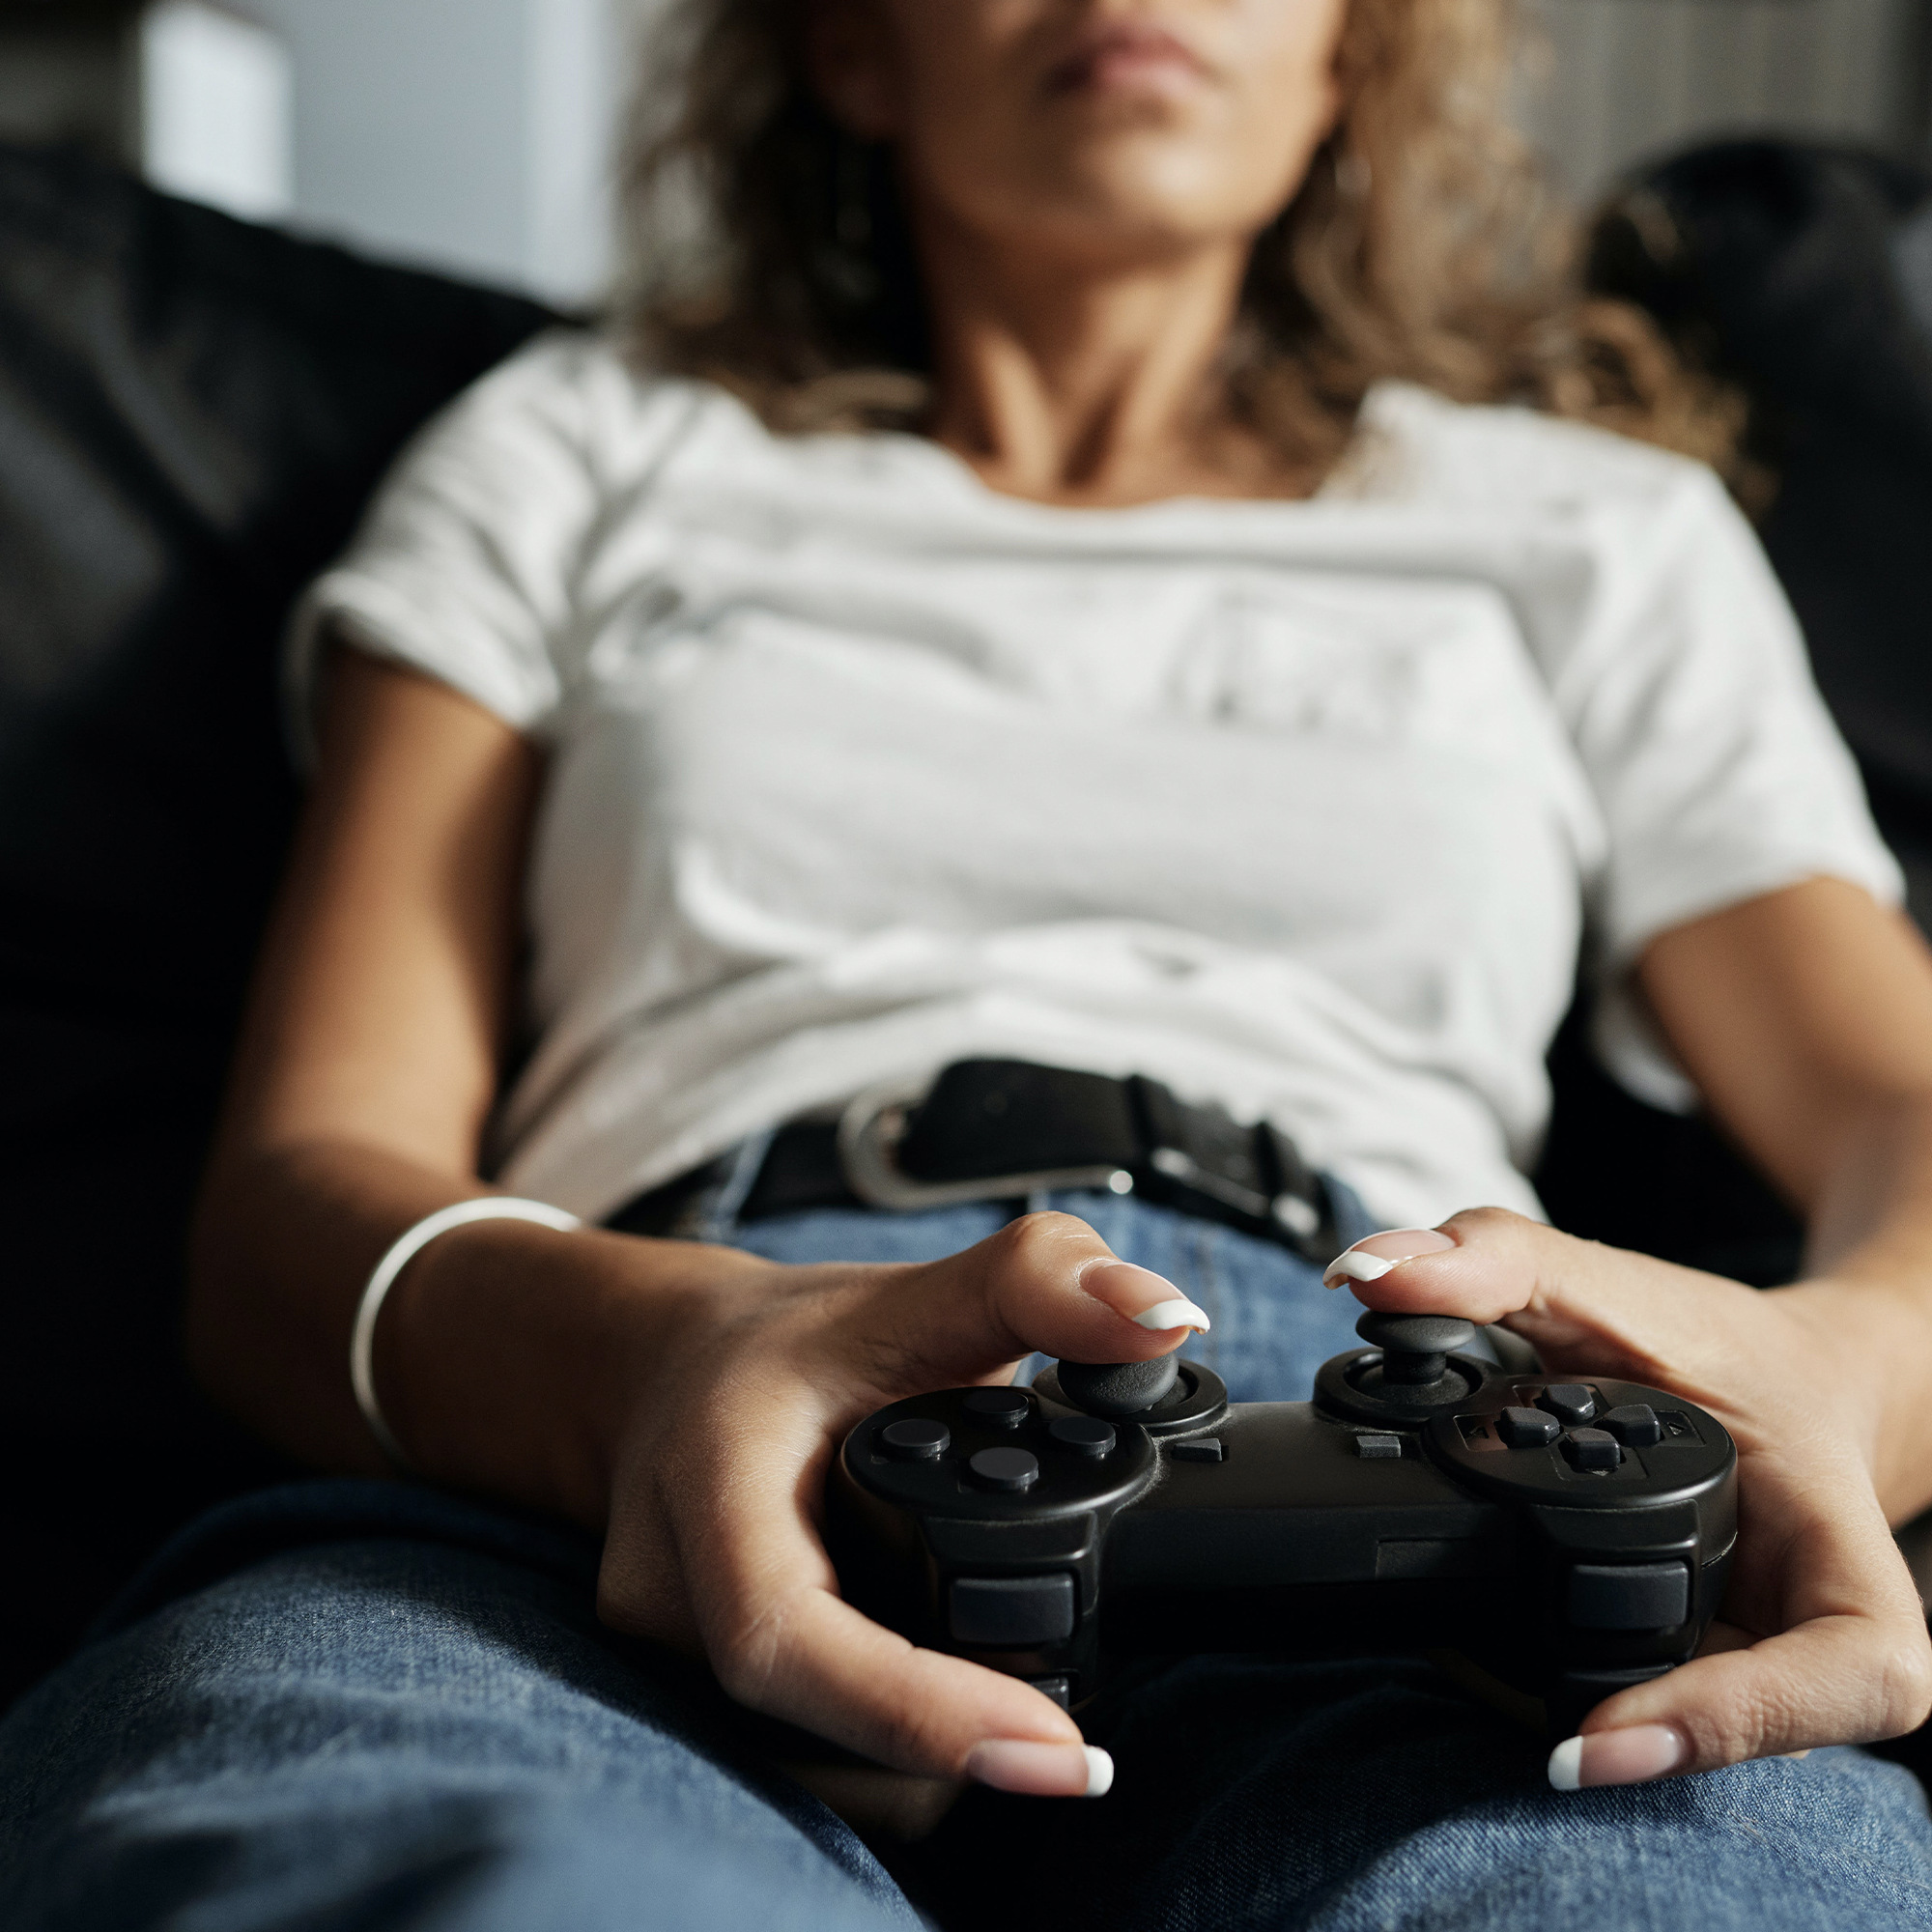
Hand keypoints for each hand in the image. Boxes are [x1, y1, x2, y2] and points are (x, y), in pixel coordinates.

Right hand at [587, 1212, 1210, 1797]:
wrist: (676, 1376)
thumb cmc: (788, 1340)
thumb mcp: (911, 1290)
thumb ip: (1042, 1282)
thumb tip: (1164, 1316)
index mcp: (710, 1484)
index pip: (784, 1636)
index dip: (913, 1711)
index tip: (1053, 1749)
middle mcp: (669, 1592)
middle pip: (809, 1732)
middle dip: (949, 1753)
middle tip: (1074, 1748)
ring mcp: (672, 1659)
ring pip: (808, 1769)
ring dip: (922, 1769)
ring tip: (1027, 1728)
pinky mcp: (703, 1696)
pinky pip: (805, 1759)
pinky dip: (890, 1758)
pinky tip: (960, 1722)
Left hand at [1327, 1210, 1931, 1786]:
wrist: (1787, 1386)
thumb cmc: (1729, 1350)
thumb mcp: (1615, 1285)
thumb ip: (1492, 1261)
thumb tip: (1367, 1272)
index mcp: (1837, 1550)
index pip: (1852, 1671)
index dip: (1737, 1721)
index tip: (1607, 1735)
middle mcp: (1806, 1629)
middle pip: (1753, 1728)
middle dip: (1642, 1736)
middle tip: (1530, 1735)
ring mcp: (1754, 1662)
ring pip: (1692, 1735)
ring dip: (1600, 1724)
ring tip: (1494, 1688)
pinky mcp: (1703, 1668)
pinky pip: (1645, 1699)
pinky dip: (1571, 1687)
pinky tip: (1496, 1667)